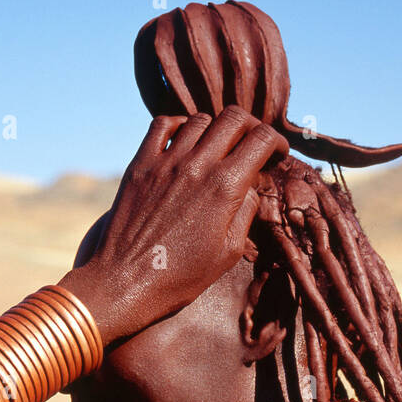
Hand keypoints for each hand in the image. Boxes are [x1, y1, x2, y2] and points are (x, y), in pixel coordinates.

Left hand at [60, 107, 287, 345]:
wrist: (125, 283)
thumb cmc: (180, 277)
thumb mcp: (228, 252)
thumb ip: (245, 211)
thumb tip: (251, 183)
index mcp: (225, 187)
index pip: (262, 139)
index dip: (276, 142)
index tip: (276, 154)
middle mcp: (197, 166)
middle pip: (234, 118)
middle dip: (250, 127)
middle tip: (251, 144)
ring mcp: (165, 162)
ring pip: (200, 120)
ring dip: (215, 129)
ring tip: (217, 148)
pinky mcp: (140, 165)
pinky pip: (162, 125)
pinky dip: (179, 125)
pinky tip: (184, 141)